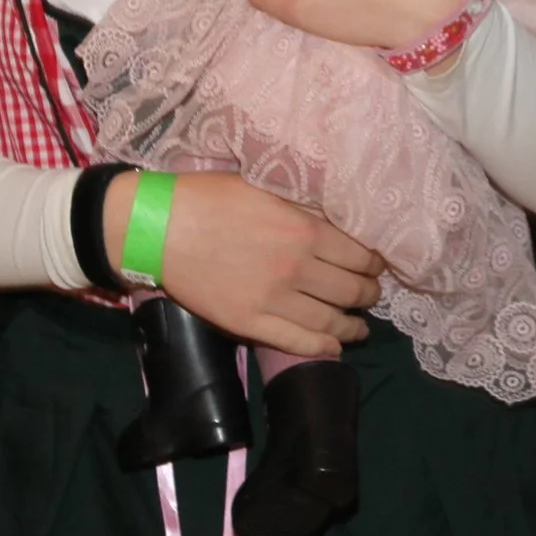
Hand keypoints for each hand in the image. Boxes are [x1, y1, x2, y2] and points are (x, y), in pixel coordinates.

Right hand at [108, 171, 384, 360]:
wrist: (159, 228)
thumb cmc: (210, 198)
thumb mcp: (268, 188)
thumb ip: (305, 207)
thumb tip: (338, 219)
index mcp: (306, 230)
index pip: (360, 255)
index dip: (374, 263)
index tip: (376, 265)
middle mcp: (297, 268)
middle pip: (351, 290)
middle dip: (369, 293)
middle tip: (371, 293)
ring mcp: (273, 300)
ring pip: (330, 320)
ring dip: (353, 325)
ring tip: (361, 326)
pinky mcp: (249, 324)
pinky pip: (296, 342)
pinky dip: (323, 347)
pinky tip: (335, 345)